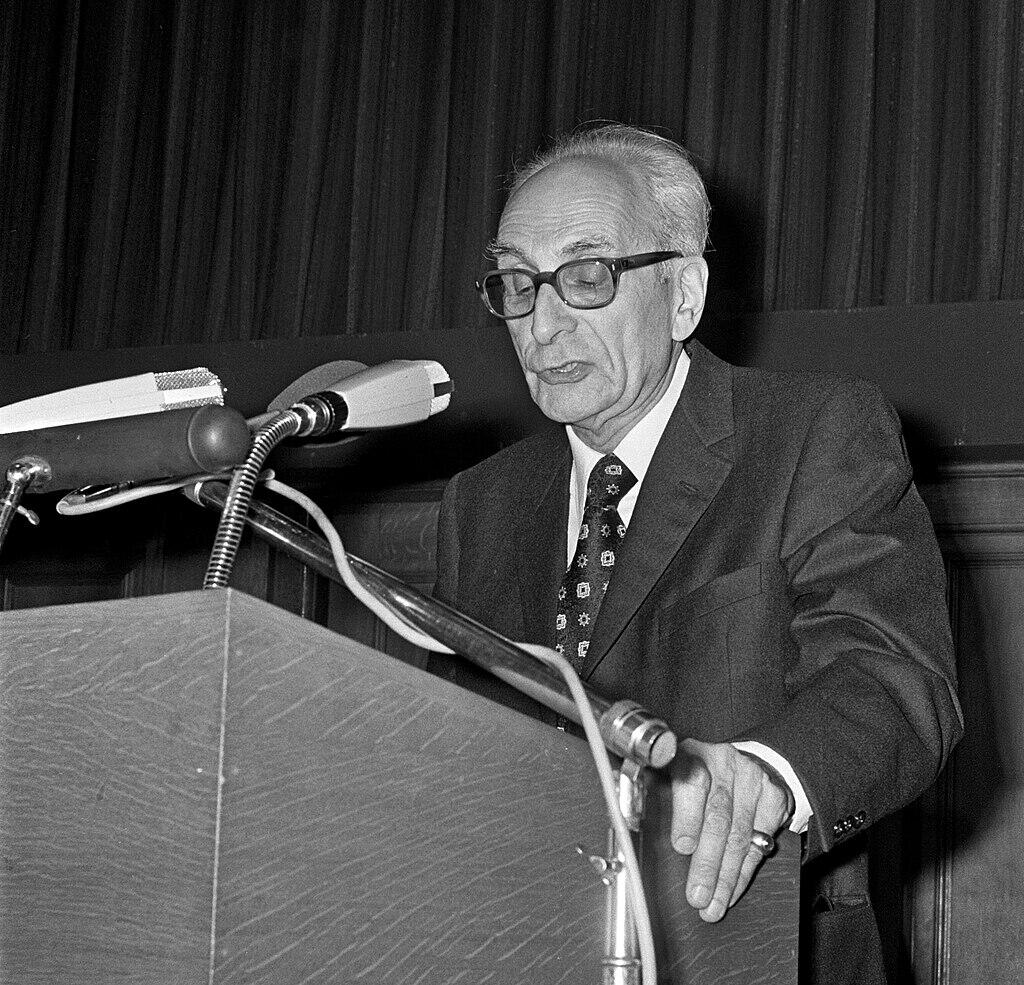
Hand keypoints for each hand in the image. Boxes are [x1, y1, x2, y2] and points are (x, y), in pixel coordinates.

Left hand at [670, 739, 793, 921]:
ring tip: (713, 905)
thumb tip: (638, 829)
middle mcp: (723, 762)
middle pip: (717, 817)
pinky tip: (733, 891)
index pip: (691, 781)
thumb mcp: (673, 774)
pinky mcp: (774, 797)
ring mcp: (752, 778)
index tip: (682, 846)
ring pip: (739, 835)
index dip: (687, 815)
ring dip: (725, 876)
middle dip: (706, 862)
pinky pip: (759, 843)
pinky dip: (744, 872)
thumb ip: (657, 795)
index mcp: (690, 753)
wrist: (745, 763)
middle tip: (696, 895)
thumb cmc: (698, 777)